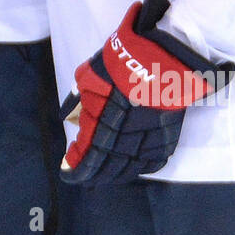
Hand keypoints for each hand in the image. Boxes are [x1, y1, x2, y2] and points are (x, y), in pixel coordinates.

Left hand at [60, 0, 234, 183]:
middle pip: (108, 166)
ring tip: (104, 177)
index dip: (76, 167)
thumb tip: (69, 118)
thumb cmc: (121, 63)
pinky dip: (140, 167)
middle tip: (84, 179)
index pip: (87, 156)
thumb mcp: (88, 76)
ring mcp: (148, 138)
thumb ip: (78, 101)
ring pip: (131, 167)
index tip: (67, 171)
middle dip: (94, 175)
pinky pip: (154, 160)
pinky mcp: (167, 134)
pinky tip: (132, 169)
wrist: (162, 56)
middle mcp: (126, 137)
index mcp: (103, 124)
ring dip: (116, 175)